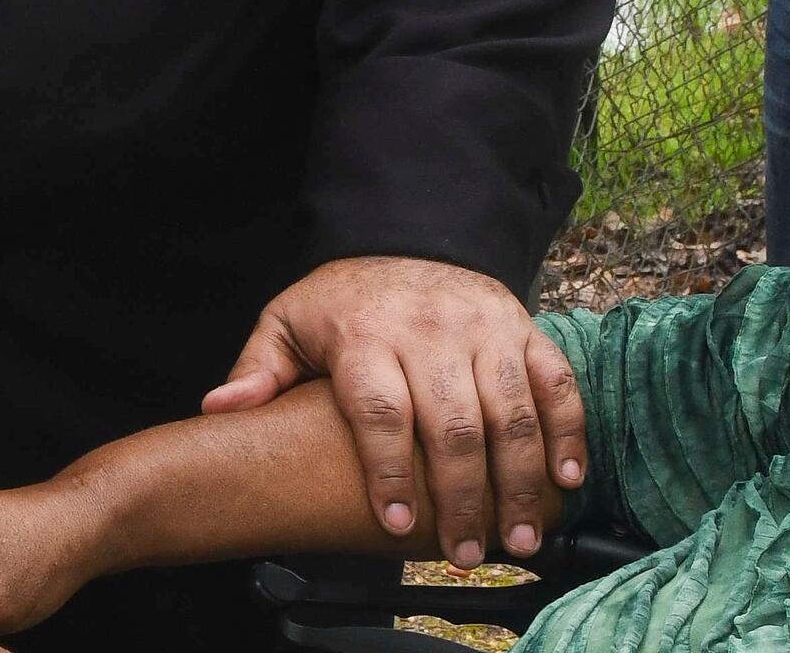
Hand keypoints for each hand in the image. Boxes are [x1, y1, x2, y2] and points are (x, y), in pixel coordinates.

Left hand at [201, 255, 582, 566]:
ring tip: (519, 537)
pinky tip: (567, 479)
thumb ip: (259, 369)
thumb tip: (220, 410)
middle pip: (454, 423)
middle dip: (463, 498)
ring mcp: (484, 328)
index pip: (381, 411)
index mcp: (367, 334)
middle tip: (466, 556)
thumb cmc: (345, 299)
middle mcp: (431, 331)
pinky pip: (556, 381)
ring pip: (511, 411)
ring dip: (521, 481)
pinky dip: (569, 431)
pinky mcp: (523, 328)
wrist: (409, 233)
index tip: (397, 528)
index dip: (390, 473)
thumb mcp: (289, 321)